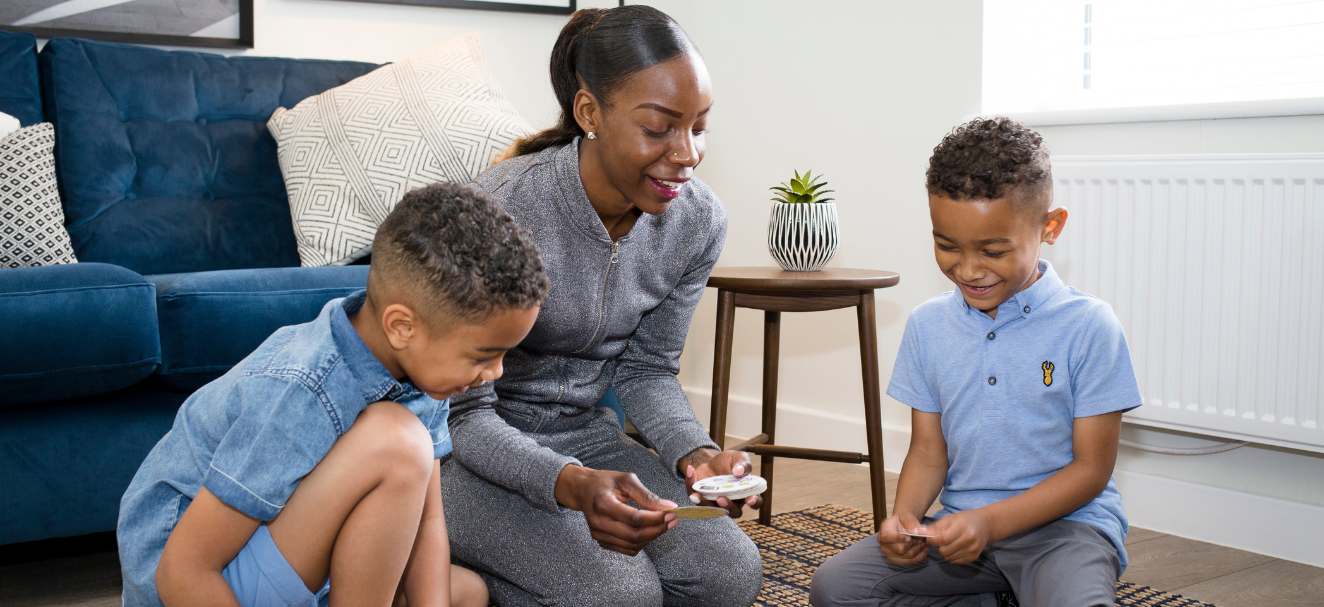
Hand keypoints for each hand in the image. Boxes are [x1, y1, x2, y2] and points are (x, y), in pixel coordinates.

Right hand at [554, 465, 676, 555]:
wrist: (583, 490)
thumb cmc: (605, 482)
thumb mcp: (626, 480)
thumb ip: (647, 495)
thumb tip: (668, 507)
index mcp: (603, 503)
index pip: (634, 518)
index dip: (655, 519)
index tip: (672, 513)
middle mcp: (598, 522)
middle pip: (634, 535)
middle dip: (657, 529)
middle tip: (672, 520)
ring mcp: (598, 535)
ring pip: (632, 545)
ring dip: (652, 537)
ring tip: (662, 524)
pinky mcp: (602, 542)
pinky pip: (627, 549)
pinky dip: (642, 542)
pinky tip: (649, 530)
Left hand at [682, 449, 762, 517]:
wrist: (710, 461)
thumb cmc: (728, 462)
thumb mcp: (738, 457)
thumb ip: (743, 463)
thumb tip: (740, 471)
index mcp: (746, 492)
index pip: (754, 502)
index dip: (754, 502)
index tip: (750, 499)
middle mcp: (733, 502)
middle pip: (733, 512)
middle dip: (727, 506)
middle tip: (721, 498)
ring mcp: (717, 503)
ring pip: (712, 510)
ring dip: (704, 503)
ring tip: (697, 494)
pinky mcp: (702, 500)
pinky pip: (696, 497)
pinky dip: (691, 484)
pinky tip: (691, 471)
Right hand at [876, 513, 929, 564]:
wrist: (901, 526)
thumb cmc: (902, 521)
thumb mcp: (906, 516)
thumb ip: (911, 522)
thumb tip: (918, 532)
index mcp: (883, 531)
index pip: (887, 537)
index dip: (899, 538)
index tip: (910, 537)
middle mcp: (883, 545)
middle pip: (900, 549)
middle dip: (914, 543)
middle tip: (922, 538)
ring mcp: (889, 554)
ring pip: (907, 556)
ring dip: (919, 549)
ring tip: (924, 542)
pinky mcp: (897, 560)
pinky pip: (910, 561)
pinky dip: (920, 556)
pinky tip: (925, 550)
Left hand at [927, 510, 992, 564]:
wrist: (985, 524)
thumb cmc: (965, 519)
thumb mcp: (950, 518)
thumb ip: (935, 527)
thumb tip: (919, 533)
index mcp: (963, 528)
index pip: (943, 539)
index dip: (933, 540)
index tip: (929, 539)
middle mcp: (969, 540)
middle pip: (945, 550)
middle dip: (938, 546)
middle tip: (941, 540)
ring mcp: (973, 550)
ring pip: (948, 558)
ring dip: (945, 551)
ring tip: (949, 543)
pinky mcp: (974, 557)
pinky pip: (955, 561)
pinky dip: (951, 556)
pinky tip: (955, 547)